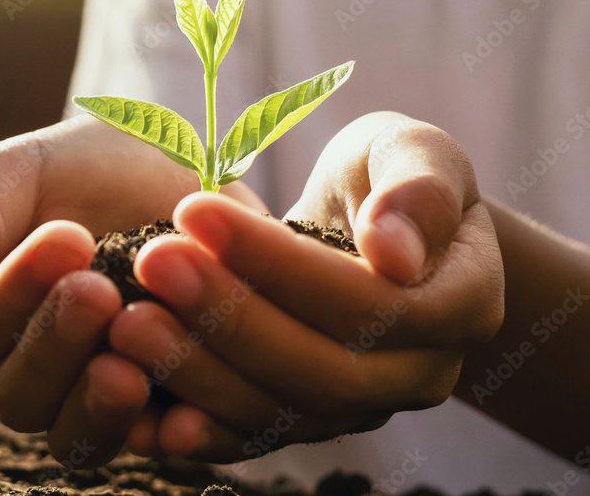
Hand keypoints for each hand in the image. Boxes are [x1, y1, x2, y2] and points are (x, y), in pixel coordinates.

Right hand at [0, 115, 264, 465]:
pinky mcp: (161, 404)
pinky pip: (150, 441)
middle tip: (97, 290)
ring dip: (95, 407)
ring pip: (73, 437)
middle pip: (19, 395)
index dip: (13, 294)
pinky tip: (183, 411)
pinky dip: (162, 434)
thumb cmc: (80, 168)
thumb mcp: (15, 173)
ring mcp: (94, 393)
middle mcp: (31, 368)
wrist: (173, 166)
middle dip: (54, 345)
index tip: (69, 237)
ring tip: (128, 367)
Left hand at [108, 112, 504, 461]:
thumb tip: (395, 254)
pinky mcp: (311, 422)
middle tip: (150, 262)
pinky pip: (256, 438)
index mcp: (461, 303)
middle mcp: (421, 373)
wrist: (373, 229)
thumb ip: (418, 188)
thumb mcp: (414, 150)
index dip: (277, 263)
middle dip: (228, 317)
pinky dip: (201, 429)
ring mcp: (365, 408)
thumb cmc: (388, 176)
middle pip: (322, 369)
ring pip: (282, 413)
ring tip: (127, 323)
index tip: (193, 208)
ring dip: (200, 373)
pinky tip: (144, 413)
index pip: (366, 301)